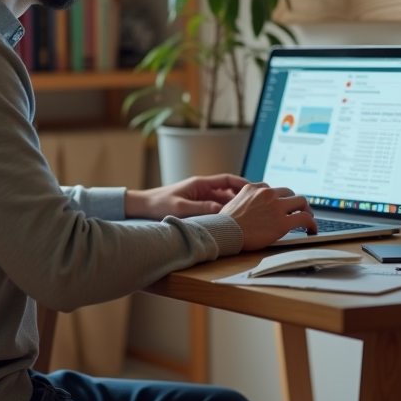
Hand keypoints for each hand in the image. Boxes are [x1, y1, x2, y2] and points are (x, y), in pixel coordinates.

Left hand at [124, 174, 248, 219]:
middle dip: (242, 197)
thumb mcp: (182, 208)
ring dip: (233, 206)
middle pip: (228, 191)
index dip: (242, 184)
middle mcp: (202, 188)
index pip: (227, 180)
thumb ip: (202, 208)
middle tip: (256, 205)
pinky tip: (229, 221)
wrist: (143, 206)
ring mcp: (200, 197)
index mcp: (200, 183)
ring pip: (222, 200)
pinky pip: (214, 207)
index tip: (255, 190)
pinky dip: (223, 212)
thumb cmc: (159, 204)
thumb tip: (222, 210)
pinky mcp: (196, 205)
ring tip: (247, 214)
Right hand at [220, 182, 315, 250]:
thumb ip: (244, 200)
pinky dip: (312, 223)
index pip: (273, 189)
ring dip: (305, 209)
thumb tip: (247, 207)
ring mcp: (277, 207)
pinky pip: (305, 219)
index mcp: (254, 188)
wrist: (224, 232)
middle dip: (294, 202)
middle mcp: (267, 193)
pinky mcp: (283, 222)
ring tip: (307, 218)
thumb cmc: (225, 223)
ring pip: (301, 201)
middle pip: (290, 193)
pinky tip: (312, 229)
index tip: (282, 205)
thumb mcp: (232, 203)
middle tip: (298, 211)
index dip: (279, 198)